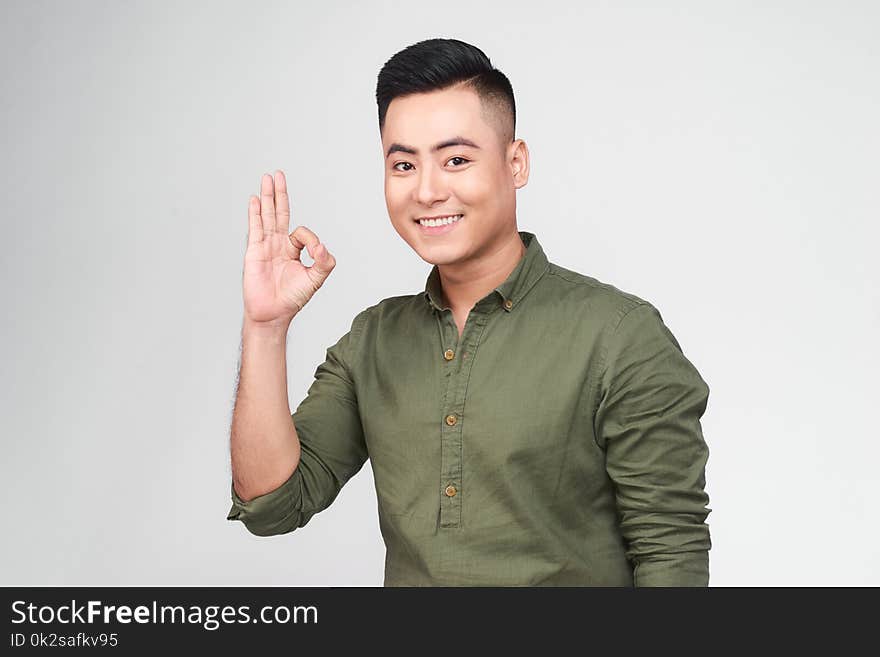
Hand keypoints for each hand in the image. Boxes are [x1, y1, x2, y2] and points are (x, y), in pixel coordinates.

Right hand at [242, 170, 336, 325]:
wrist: (272, 312)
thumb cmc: (292, 299)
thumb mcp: (315, 279)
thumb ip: (324, 261)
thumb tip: (321, 245)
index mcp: (292, 250)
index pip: (301, 232)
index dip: (310, 239)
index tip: (313, 252)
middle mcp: (278, 245)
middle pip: (279, 213)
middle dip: (280, 194)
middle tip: (278, 174)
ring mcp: (265, 246)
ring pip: (267, 216)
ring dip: (268, 196)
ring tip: (267, 178)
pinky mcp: (254, 251)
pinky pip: (255, 228)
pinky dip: (256, 213)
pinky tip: (256, 199)